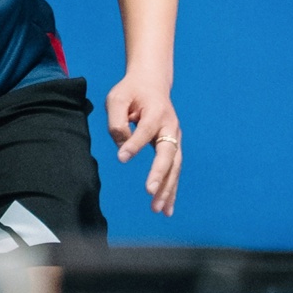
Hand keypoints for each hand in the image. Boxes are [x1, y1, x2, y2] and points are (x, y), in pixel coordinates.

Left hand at [105, 72, 181, 215]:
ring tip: (159, 209)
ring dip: (167, 189)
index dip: (134, 144)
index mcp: (156, 112)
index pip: (146, 131)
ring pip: (174, 167)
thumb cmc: (132, 91)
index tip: (122, 158)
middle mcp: (170, 127)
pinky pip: (174, 171)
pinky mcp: (174, 148)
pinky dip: (171, 190)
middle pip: (168, 154)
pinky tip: (167, 208)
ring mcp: (175, 138)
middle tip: (150, 192)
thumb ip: (117, 121)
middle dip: (160, 174)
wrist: (152, 83)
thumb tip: (123, 148)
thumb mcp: (117, 98)